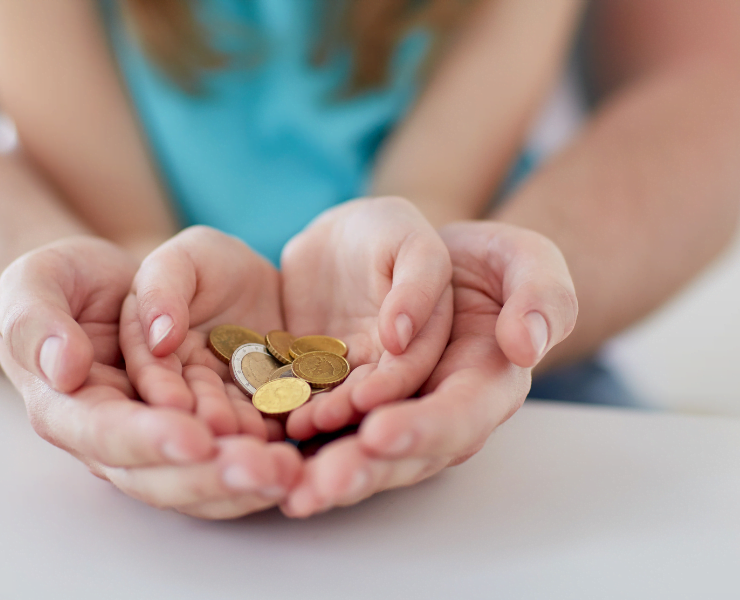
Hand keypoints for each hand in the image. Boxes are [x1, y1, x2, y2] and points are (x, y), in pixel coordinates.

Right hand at [0, 236, 299, 518]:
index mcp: (70, 409)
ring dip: (248, 483)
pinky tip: (303, 459)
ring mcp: (165, 440)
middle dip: (213, 477)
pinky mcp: (206, 430)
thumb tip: (64, 367)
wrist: (115, 284)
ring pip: (203, 481)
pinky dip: (267, 463)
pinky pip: (235, 458)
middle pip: (161, 476)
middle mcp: (117, 440)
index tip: (195, 436)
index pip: (106, 434)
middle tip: (264, 470)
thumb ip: (36, 319)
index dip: (150, 439)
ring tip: (293, 471)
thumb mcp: (39, 280)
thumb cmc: (71, 282)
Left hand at [281, 221, 577, 516]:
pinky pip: (321, 425)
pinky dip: (294, 439)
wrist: (413, 250)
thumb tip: (525, 344)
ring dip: (322, 470)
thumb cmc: (475, 256)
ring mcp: (388, 410)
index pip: (460, 416)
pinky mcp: (345, 398)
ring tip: (286, 483)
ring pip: (357, 450)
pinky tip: (262, 450)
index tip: (381, 432)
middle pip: (404, 453)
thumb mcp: (520, 255)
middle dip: (362, 470)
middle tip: (318, 486)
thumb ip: (540, 293)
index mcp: (486, 383)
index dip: (423, 429)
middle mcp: (435, 409)